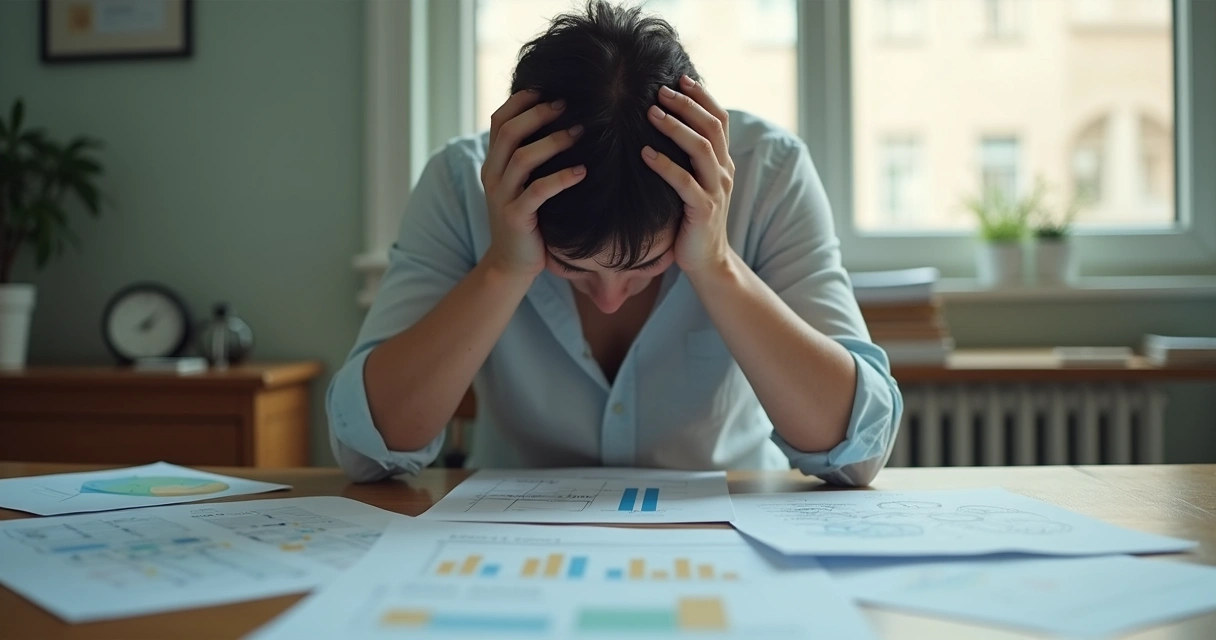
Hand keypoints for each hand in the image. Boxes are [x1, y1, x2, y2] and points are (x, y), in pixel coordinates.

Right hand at [480, 91, 586, 277]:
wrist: (512, 263)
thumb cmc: (527, 219)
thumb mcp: (523, 183)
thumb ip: (531, 156)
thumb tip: (564, 122)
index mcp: (494, 162)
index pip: (500, 120)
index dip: (522, 100)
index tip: (549, 87)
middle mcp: (494, 175)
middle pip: (510, 132)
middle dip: (539, 113)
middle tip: (567, 104)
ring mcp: (503, 196)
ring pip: (523, 158)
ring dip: (553, 141)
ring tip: (580, 132)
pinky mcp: (516, 217)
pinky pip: (539, 191)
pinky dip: (561, 178)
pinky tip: (582, 171)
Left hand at [642, 75, 735, 275]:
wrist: (706, 260)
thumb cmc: (692, 219)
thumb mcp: (694, 183)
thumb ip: (687, 158)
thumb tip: (662, 125)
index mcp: (723, 162)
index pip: (720, 119)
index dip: (703, 97)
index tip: (681, 78)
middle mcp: (723, 172)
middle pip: (711, 128)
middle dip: (687, 105)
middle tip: (660, 90)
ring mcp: (716, 190)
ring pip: (702, 149)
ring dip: (676, 127)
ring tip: (652, 113)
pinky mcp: (703, 210)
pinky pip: (684, 182)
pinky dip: (665, 165)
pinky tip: (645, 153)